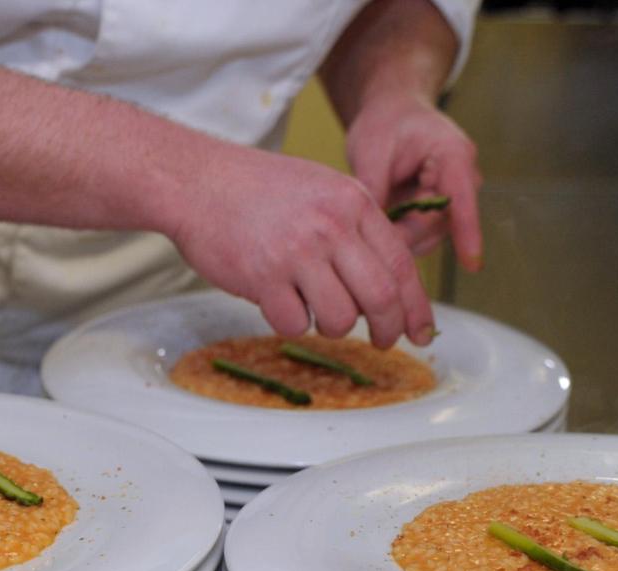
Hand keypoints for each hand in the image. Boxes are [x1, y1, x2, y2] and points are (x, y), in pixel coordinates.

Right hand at [163, 144, 434, 348]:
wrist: (197, 181)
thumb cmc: (255, 189)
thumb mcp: (321, 189)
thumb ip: (354, 227)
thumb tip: (384, 282)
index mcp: (353, 202)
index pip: (401, 264)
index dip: (416, 306)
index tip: (420, 331)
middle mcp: (331, 226)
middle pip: (380, 297)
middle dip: (388, 329)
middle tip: (383, 342)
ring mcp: (297, 252)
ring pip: (340, 319)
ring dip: (332, 327)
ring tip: (312, 310)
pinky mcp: (263, 277)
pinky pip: (295, 324)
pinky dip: (290, 323)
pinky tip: (277, 302)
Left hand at [343, 92, 481, 269]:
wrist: (391, 115)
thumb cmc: (386, 123)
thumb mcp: (371, 149)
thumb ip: (374, 189)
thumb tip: (368, 229)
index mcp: (454, 156)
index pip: (464, 200)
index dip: (467, 233)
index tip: (472, 264)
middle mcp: (461, 181)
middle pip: (438, 226)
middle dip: (403, 237)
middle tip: (365, 238)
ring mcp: (450, 200)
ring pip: (426, 237)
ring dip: (397, 239)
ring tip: (366, 226)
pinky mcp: (435, 213)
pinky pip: (417, 236)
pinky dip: (395, 237)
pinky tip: (373, 229)